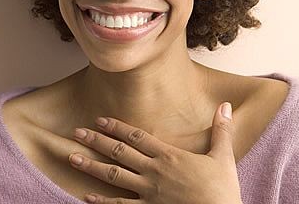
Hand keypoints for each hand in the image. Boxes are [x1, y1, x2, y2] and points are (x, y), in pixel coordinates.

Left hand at [68, 102, 242, 203]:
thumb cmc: (223, 191)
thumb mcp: (224, 157)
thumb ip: (221, 130)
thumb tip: (225, 105)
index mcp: (169, 156)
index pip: (137, 137)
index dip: (116, 127)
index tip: (100, 120)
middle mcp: (154, 172)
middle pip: (119, 152)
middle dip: (96, 141)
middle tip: (76, 133)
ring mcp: (149, 192)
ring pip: (114, 176)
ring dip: (92, 166)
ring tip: (72, 158)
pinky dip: (102, 202)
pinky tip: (86, 197)